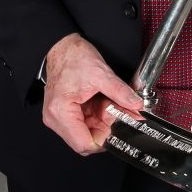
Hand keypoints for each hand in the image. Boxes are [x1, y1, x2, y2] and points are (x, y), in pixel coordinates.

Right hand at [42, 33, 143, 155]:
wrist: (62, 47)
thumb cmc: (73, 57)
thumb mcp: (101, 73)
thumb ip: (120, 92)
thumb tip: (136, 105)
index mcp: (61, 111)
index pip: (84, 144)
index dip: (104, 139)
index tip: (117, 126)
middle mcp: (55, 118)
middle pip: (85, 140)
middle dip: (104, 128)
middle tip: (114, 111)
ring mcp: (58, 117)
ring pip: (86, 133)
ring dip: (101, 122)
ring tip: (107, 104)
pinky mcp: (63, 114)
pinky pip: (83, 124)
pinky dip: (95, 117)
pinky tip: (100, 104)